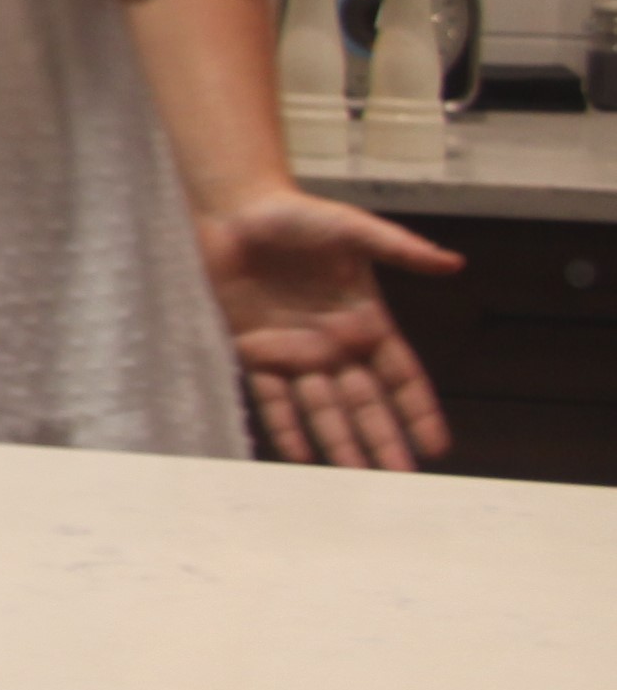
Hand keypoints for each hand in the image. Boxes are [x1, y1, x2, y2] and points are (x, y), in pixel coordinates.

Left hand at [197, 190, 463, 469]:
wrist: (236, 210)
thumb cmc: (298, 215)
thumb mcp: (353, 229)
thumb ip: (401, 249)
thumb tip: (454, 263)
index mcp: (367, 323)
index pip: (402, 378)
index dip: (418, 411)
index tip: (436, 447)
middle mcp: (335, 346)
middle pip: (366, 404)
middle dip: (384, 440)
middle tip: (401, 479)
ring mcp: (295, 351)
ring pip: (322, 409)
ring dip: (339, 442)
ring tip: (356, 479)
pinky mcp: (254, 350)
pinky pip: (272, 397)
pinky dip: (285, 426)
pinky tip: (299, 456)